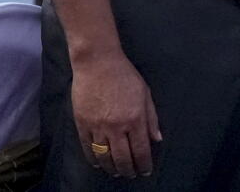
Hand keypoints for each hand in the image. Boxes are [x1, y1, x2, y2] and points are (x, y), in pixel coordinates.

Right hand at [70, 51, 161, 177]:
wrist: (98, 63)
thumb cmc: (125, 75)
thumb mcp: (145, 93)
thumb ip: (152, 118)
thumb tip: (157, 139)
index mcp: (135, 118)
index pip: (141, 149)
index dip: (144, 164)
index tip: (145, 171)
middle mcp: (117, 126)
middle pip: (122, 158)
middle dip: (128, 170)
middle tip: (131, 175)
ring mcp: (98, 126)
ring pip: (105, 157)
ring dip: (112, 168)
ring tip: (116, 172)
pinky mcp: (82, 124)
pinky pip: (88, 148)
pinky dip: (93, 159)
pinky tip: (99, 164)